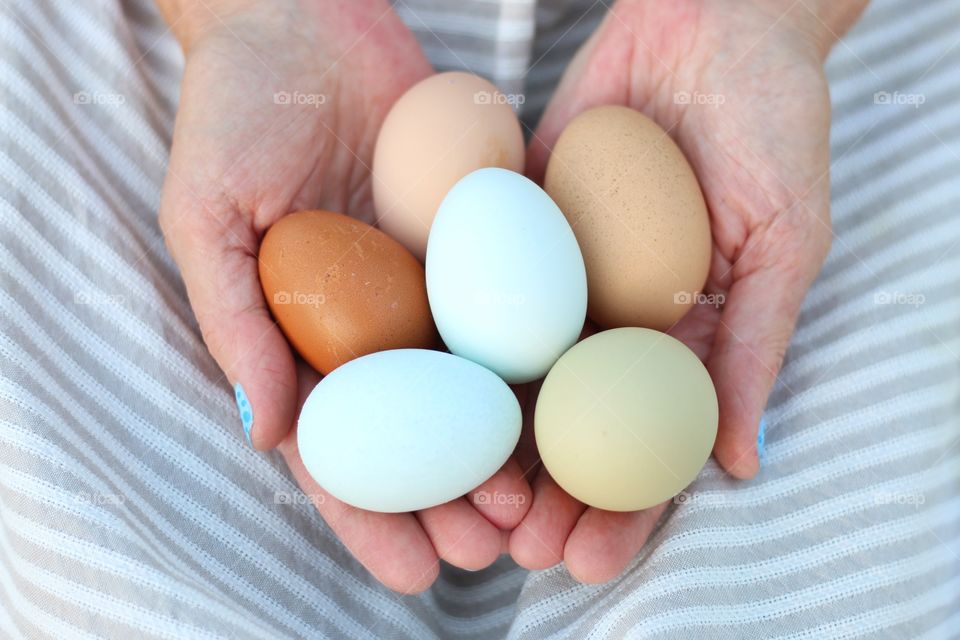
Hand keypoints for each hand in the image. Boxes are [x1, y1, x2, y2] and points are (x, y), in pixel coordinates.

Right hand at [157, 0, 529, 591]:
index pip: (342, 450)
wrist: (304, 17)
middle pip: (423, 435)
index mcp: (308, 338)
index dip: (374, 515)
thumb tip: (263, 430)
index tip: (413, 570)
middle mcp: (379, 324)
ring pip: (479, 387)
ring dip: (510, 451)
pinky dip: (543, 358)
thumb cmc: (235, 113)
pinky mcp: (486, 237)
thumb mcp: (208, 214)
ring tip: (544, 503)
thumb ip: (233, 318)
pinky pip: (518, 303)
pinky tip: (576, 404)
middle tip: (494, 548)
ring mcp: (436, 285)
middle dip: (454, 500)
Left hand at [513, 0, 866, 581]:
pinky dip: (455, 344)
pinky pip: (478, 289)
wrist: (710, 18)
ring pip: (516, 375)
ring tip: (464, 500)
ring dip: (491, 444)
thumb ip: (759, 340)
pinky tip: (426, 396)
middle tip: (514, 550)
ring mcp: (558, 276)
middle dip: (547, 494)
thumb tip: (739, 458)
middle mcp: (613, 318)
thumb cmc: (774, 121)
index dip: (623, 505)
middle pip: (574, 425)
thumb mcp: (787, 233)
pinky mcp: (511, 226)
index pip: (649, 443)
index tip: (591, 556)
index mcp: (685, 334)